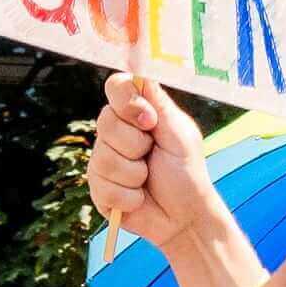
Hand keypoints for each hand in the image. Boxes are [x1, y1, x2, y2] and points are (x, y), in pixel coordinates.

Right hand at [89, 73, 230, 256]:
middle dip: (136, 145)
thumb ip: (158, 102)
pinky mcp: (99, 188)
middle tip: (153, 156)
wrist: (184, 217)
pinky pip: (104, 187)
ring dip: (134, 175)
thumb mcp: (179, 133)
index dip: (127, 102)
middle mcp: (114, 132)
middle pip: (105, 122)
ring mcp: (103, 160)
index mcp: (136, 112)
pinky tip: (139, 198)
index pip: (115, 86)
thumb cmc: (186, 172)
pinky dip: (129, 197)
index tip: (149, 121)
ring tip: (148, 180)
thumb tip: (140, 70)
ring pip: (104, 158)